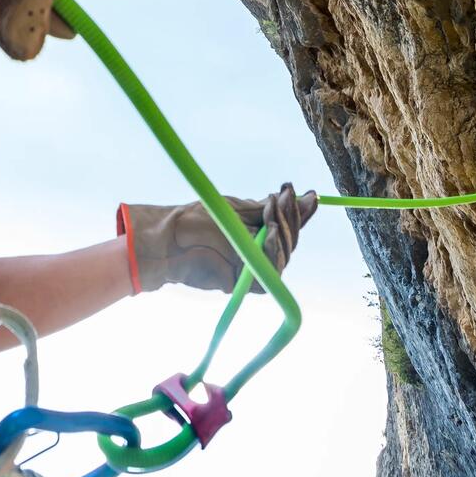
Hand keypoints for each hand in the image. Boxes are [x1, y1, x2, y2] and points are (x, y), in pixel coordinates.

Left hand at [116, 184, 318, 293]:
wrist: (169, 238)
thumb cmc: (197, 221)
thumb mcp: (238, 209)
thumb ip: (270, 209)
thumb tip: (306, 196)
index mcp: (261, 231)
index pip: (290, 224)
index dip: (300, 211)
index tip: (306, 193)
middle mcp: (261, 251)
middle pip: (291, 239)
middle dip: (290, 217)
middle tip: (283, 197)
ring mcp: (254, 268)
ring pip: (284, 254)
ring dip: (282, 231)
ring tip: (272, 211)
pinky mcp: (245, 283)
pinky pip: (268, 271)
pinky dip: (271, 251)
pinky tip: (270, 233)